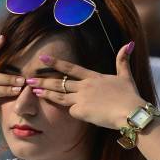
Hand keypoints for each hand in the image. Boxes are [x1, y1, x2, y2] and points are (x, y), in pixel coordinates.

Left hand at [27, 42, 145, 129]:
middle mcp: (85, 86)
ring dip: (46, 94)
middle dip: (43, 81)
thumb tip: (129, 44)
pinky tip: (83, 115)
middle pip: (60, 82)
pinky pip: (73, 112)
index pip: (71, 68)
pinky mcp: (82, 111)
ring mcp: (82, 98)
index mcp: (93, 77)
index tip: (42, 59)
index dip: (55, 63)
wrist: (131, 113)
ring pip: (59, 96)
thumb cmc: (130, 96)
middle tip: (29, 80)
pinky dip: (76, 113)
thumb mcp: (126, 77)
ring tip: (33, 92)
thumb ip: (123, 61)